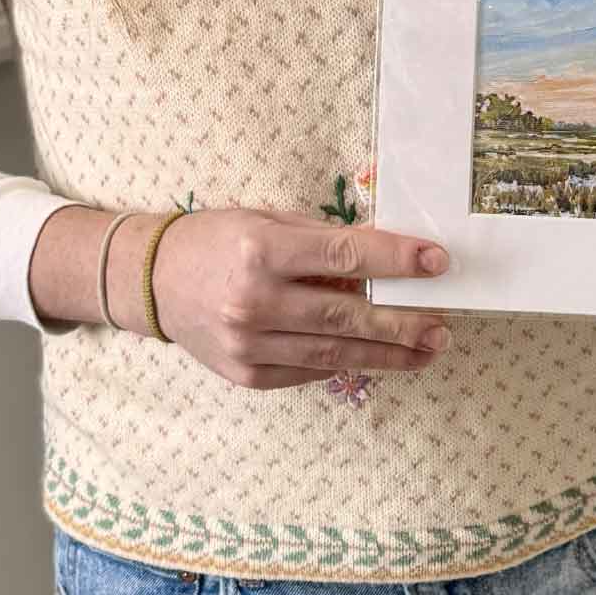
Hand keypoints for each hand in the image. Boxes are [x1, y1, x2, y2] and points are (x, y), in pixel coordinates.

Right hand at [142, 207, 452, 390]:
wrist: (153, 282)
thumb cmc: (215, 240)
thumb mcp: (265, 220)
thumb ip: (319, 239)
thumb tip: (381, 255)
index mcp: (261, 250)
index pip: (346, 256)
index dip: (397, 260)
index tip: (437, 262)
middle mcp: (255, 300)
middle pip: (348, 313)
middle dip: (403, 321)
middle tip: (442, 325)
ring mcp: (250, 344)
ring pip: (336, 351)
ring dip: (388, 352)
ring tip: (427, 349)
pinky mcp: (248, 374)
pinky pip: (310, 369)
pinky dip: (346, 361)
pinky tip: (376, 356)